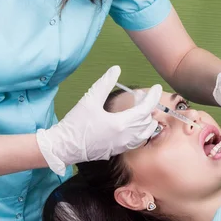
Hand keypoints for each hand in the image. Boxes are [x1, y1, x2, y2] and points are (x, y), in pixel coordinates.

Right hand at [36, 66, 159, 175]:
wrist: (63, 148)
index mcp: (121, 124)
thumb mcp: (89, 100)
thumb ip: (104, 83)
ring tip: (143, 110)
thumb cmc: (75, 124)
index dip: (153, 97)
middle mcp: (125, 137)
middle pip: (147, 121)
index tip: (157, 87)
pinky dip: (141, 132)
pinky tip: (134, 124)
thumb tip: (116, 69)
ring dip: (147, 122)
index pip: (145, 109)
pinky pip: (137, 141)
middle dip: (149, 108)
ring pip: (145, 134)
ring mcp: (122, 146)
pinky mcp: (117, 151)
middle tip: (144, 97)